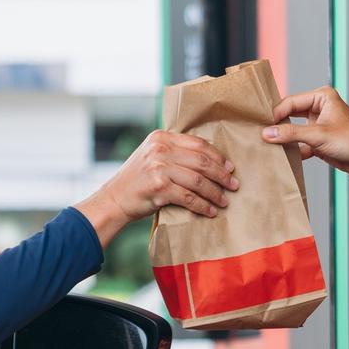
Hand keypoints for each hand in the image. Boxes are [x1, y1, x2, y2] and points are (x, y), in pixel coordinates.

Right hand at [76, 130, 239, 245]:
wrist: (114, 199)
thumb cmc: (138, 181)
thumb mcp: (153, 156)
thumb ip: (175, 153)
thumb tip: (210, 161)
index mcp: (161, 137)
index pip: (198, 144)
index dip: (218, 157)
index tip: (230, 168)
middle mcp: (160, 149)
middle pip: (202, 161)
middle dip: (222, 175)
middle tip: (233, 185)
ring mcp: (159, 167)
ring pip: (199, 180)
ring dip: (215, 193)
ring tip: (224, 201)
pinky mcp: (159, 187)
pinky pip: (189, 197)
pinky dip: (203, 206)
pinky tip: (210, 211)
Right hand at [261, 86, 348, 176]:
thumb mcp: (318, 135)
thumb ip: (291, 134)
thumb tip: (267, 133)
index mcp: (321, 98)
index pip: (290, 102)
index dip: (276, 114)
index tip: (262, 126)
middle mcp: (318, 109)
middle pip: (289, 115)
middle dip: (277, 125)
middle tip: (259, 133)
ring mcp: (318, 125)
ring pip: (293, 131)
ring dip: (283, 139)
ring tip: (266, 145)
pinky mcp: (318, 141)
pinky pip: (300, 144)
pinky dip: (292, 150)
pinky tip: (281, 157)